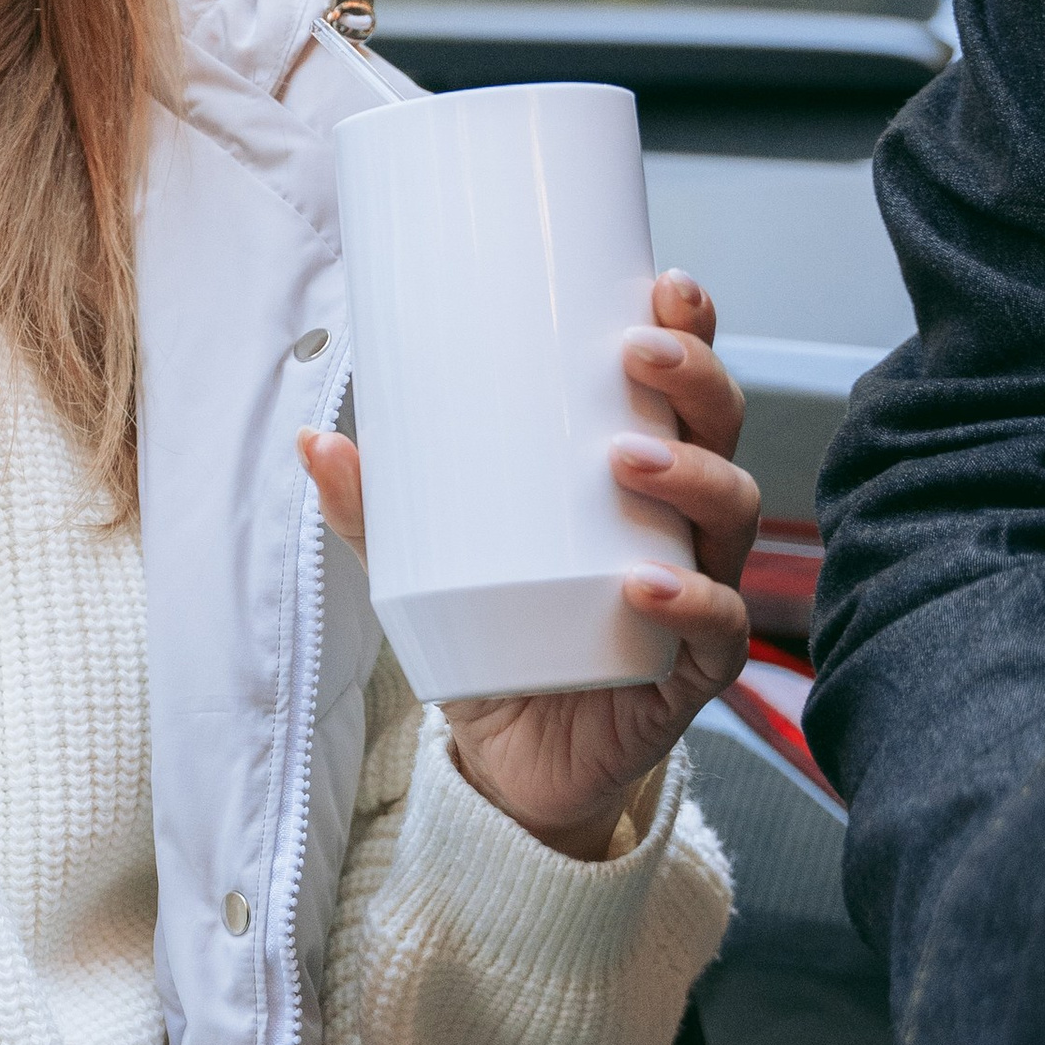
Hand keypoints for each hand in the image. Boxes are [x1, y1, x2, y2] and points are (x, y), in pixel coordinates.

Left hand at [299, 270, 757, 863]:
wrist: (513, 763)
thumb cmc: (492, 641)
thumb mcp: (424, 567)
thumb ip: (378, 509)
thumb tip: (313, 439)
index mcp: (639, 479)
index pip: (685, 389)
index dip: (694, 330)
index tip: (665, 282)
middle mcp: (685, 527)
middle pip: (722, 432)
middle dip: (696, 380)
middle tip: (637, 354)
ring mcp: (699, 595)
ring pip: (730, 517)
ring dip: (689, 475)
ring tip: (626, 457)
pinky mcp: (691, 673)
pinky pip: (717, 631)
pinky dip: (690, 602)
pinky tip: (646, 583)